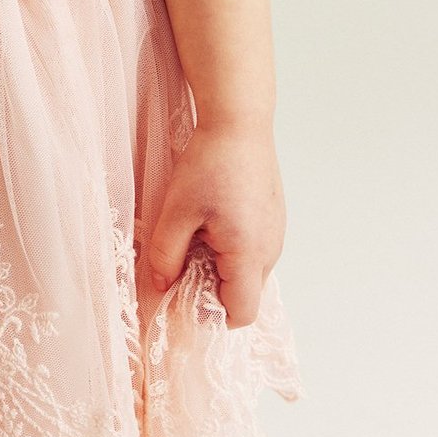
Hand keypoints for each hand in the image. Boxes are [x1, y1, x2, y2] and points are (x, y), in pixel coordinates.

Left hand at [143, 116, 286, 329]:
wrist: (239, 121)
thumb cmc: (209, 163)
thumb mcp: (176, 211)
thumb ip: (165, 255)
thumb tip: (161, 286)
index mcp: (249, 254)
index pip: (241, 313)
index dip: (212, 315)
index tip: (184, 297)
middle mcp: (271, 249)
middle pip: (246, 295)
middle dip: (214, 290)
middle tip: (184, 264)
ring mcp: (276, 233)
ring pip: (250, 272)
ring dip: (223, 267)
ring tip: (197, 236)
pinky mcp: (274, 218)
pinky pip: (255, 250)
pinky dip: (234, 249)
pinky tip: (213, 220)